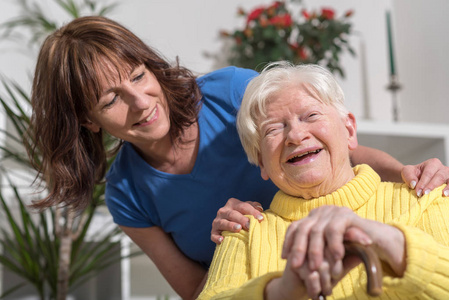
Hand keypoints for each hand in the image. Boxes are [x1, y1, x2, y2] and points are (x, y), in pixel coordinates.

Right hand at [211, 198, 263, 243]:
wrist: (231, 229)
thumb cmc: (243, 218)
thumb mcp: (248, 210)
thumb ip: (254, 207)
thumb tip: (259, 208)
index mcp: (233, 203)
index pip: (243, 206)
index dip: (252, 212)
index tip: (261, 219)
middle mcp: (223, 211)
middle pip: (233, 214)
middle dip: (242, 219)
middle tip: (250, 225)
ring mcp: (217, 221)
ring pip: (223, 222)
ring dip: (230, 225)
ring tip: (238, 229)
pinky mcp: (213, 232)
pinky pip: (214, 234)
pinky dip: (217, 237)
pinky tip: (222, 239)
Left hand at [282, 206, 405, 277]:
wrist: (378, 241)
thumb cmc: (351, 249)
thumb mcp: (328, 249)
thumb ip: (314, 251)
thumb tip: (290, 263)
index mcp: (314, 217)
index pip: (295, 227)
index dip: (289, 242)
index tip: (284, 258)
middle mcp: (321, 211)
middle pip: (303, 228)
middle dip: (298, 249)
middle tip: (296, 267)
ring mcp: (333, 211)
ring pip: (316, 231)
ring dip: (315, 250)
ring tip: (316, 267)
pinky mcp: (346, 215)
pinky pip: (334, 230)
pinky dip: (333, 245)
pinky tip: (335, 258)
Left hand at [401, 158, 448, 196]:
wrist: (417, 177)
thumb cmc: (413, 174)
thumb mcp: (407, 172)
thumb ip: (409, 176)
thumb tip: (414, 184)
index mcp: (432, 163)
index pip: (428, 173)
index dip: (423, 183)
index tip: (417, 192)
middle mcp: (442, 168)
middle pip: (439, 176)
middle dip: (432, 186)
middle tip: (424, 194)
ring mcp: (448, 175)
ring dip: (447, 187)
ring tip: (443, 194)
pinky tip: (447, 195)